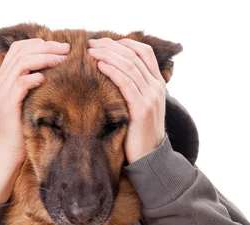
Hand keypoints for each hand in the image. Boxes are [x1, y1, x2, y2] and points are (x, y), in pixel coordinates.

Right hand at [0, 39, 69, 204]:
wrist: (8, 151)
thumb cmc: (22, 126)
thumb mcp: (28, 100)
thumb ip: (35, 83)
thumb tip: (57, 69)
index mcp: (3, 76)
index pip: (19, 48)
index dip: (41, 43)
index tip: (62, 47)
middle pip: (21, 50)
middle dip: (46, 47)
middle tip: (67, 49)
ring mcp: (2, 91)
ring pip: (21, 62)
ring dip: (44, 58)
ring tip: (62, 59)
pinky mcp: (7, 104)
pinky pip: (20, 83)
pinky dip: (35, 78)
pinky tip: (47, 79)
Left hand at [88, 38, 165, 163]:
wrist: (149, 156)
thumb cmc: (139, 131)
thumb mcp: (140, 105)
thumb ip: (135, 88)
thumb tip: (114, 72)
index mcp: (158, 83)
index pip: (144, 52)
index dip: (124, 42)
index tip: (104, 41)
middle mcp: (157, 87)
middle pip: (134, 55)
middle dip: (111, 46)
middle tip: (91, 44)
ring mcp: (151, 97)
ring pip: (129, 66)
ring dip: (108, 55)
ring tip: (91, 52)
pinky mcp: (141, 109)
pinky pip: (126, 84)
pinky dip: (113, 71)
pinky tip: (100, 66)